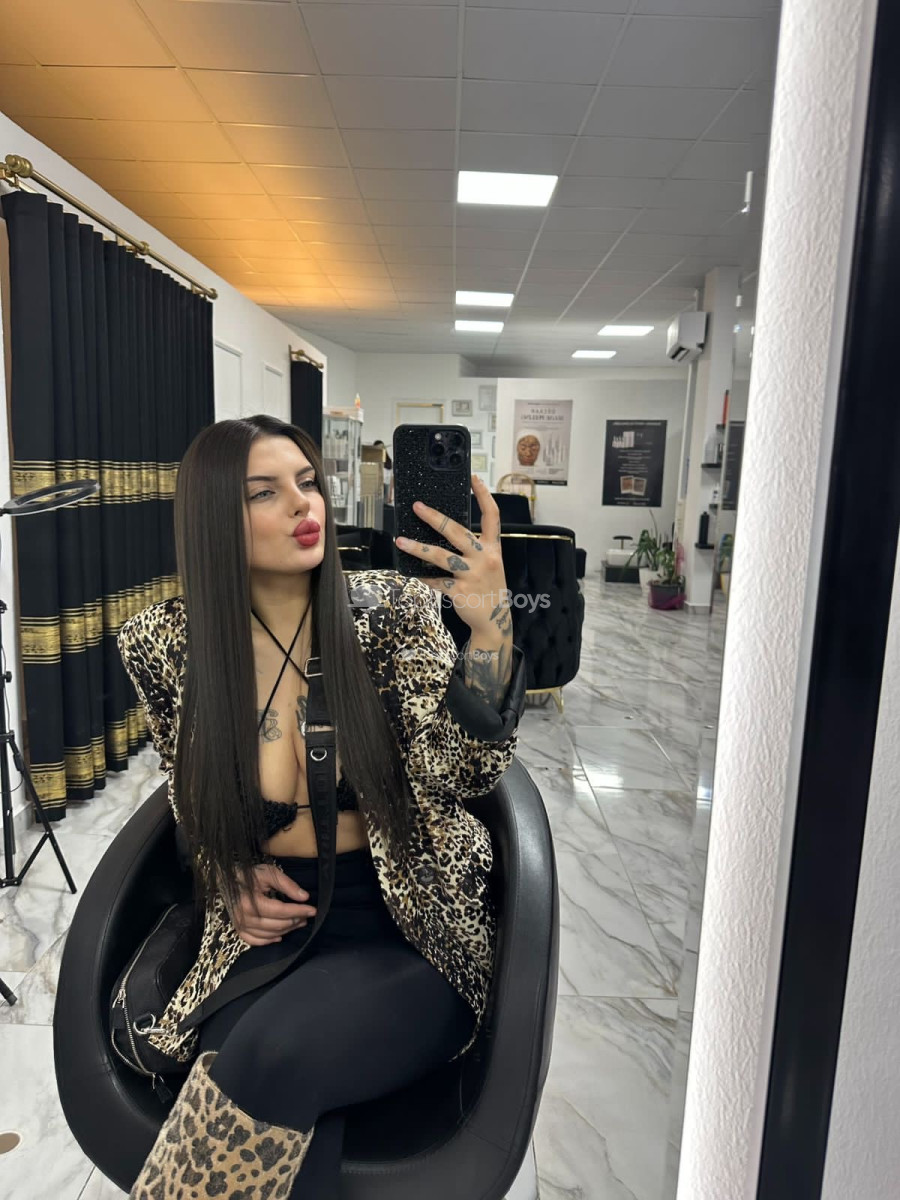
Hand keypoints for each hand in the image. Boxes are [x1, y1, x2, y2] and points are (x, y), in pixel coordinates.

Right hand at [229, 864, 316, 946]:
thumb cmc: (248, 874)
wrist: (225, 879)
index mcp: (251, 901)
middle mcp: (244, 917)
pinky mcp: (238, 929)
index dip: (298, 911)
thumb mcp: (268, 873)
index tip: (313, 910)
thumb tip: (304, 897)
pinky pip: (255, 941)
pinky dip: (268, 940)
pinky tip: (280, 936)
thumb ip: (287, 884)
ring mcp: (240, 925)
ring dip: (286, 930)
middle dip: (295, 920)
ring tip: (299, 922)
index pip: (280, 910)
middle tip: (307, 915)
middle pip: (276, 924)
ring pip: (268, 934)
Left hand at [395, 474, 508, 634]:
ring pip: (440, 556)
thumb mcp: (490, 564)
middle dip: (434, 518)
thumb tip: (446, 531)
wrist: (494, 621)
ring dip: (418, 548)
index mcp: (493, 548)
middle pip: (457, 532)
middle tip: (417, 507)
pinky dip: (423, 576)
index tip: (473, 478)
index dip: (483, 495)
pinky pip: (435, 580)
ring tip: (400, 541)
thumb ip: (476, 548)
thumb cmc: (488, 588)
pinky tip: (411, 571)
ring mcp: (472, 575)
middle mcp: (484, 558)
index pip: (492, 516)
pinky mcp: (460, 591)